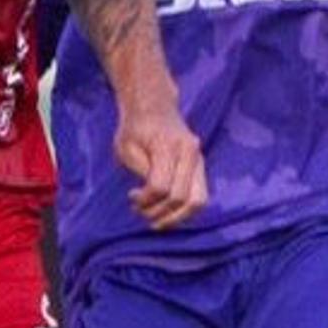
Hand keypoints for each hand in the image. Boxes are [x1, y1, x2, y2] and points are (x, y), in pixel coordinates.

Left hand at [113, 101, 206, 227]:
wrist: (154, 107)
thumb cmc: (135, 129)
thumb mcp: (126, 148)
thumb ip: (141, 171)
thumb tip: (152, 197)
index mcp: (168, 146)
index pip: (161, 187)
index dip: (145, 200)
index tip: (132, 197)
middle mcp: (190, 153)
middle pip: (182, 198)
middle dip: (160, 212)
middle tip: (141, 210)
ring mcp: (199, 160)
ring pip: (198, 201)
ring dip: (177, 217)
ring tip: (157, 220)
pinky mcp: (201, 167)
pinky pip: (199, 196)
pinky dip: (184, 210)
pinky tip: (166, 210)